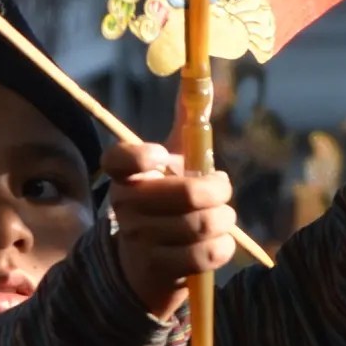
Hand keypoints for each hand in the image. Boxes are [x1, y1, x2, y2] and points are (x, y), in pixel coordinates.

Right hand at [106, 140, 235, 318]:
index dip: (144, 155)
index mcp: (124, 177)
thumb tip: (201, 76)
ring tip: (223, 219)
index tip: (164, 156)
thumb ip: (186, 124)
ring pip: (202, 224)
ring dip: (225, 220)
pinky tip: (219, 242)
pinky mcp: (158, 269)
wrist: (146, 266)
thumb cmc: (166, 204)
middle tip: (222, 190)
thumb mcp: (174, 164)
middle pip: (186, 194)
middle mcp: (126, 207)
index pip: (121, 159)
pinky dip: (223, 247)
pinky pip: (205, 254)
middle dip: (219, 190)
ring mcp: (139, 240)